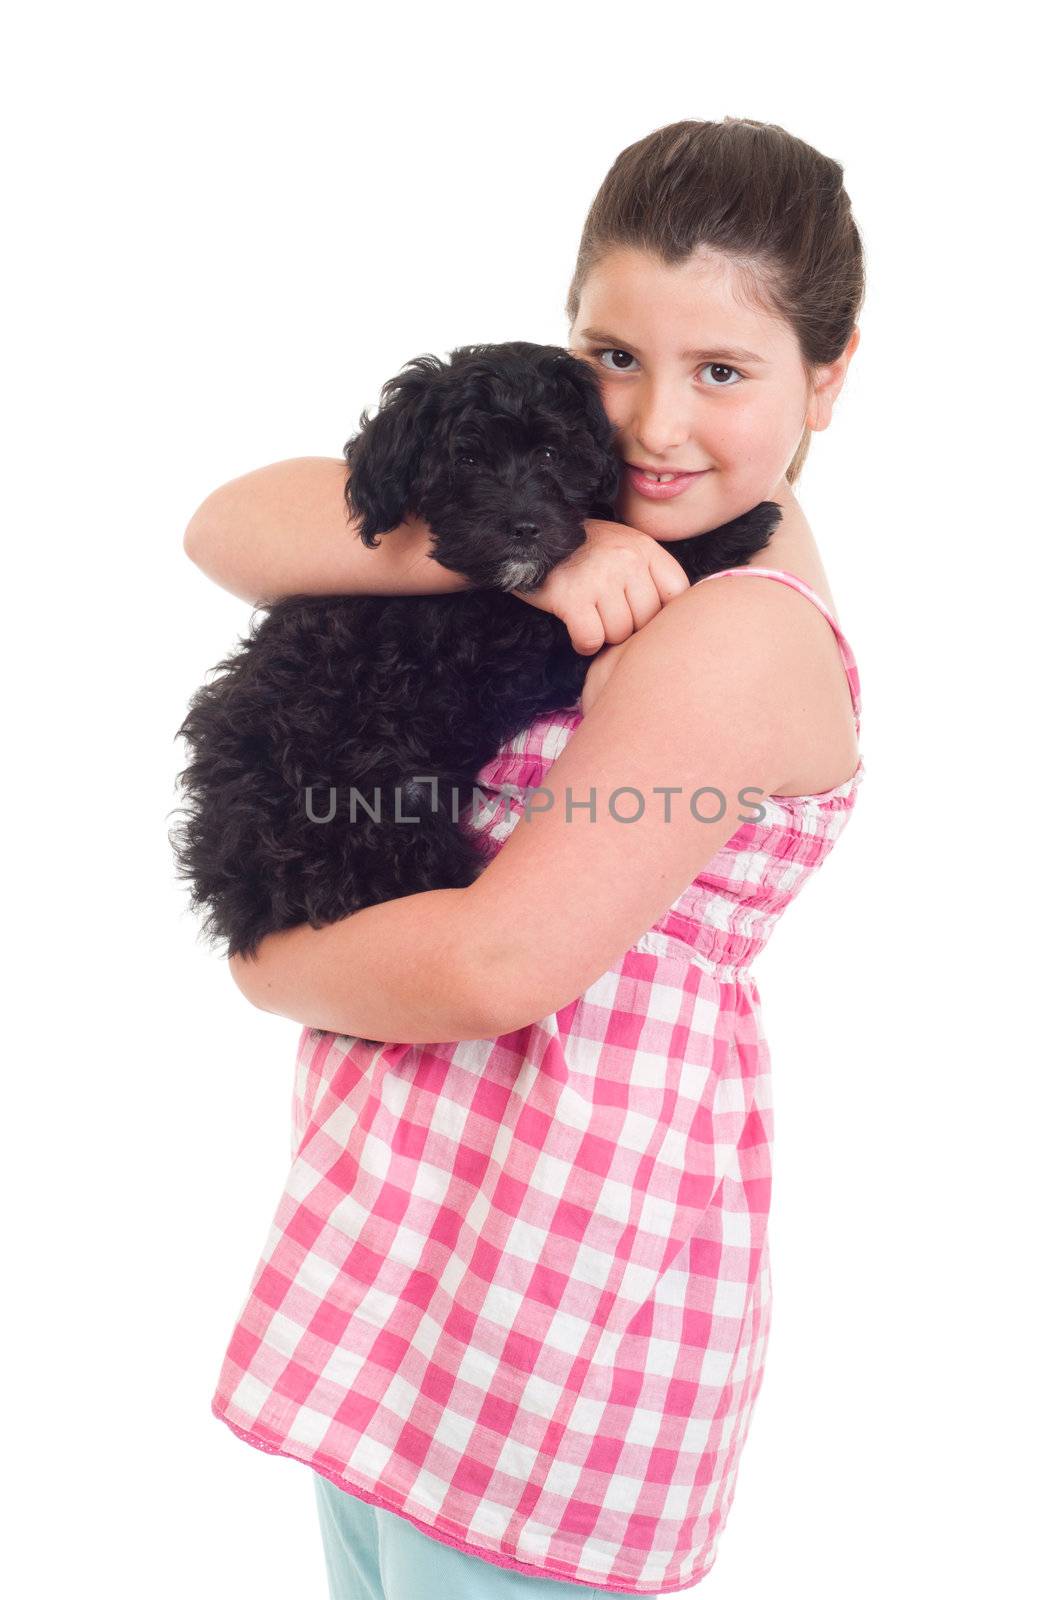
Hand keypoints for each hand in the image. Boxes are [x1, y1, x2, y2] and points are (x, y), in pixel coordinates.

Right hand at [513, 518, 689, 654]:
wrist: (530, 538)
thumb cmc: (580, 551)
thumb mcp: (622, 547)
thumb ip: (650, 572)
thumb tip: (678, 616)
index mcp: (643, 547)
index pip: (677, 593)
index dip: (662, 612)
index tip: (642, 613)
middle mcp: (626, 560)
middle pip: (647, 620)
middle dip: (628, 627)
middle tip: (607, 615)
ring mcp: (599, 578)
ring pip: (619, 634)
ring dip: (604, 636)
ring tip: (591, 619)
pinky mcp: (572, 598)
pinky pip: (592, 640)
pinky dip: (584, 643)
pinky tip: (577, 631)